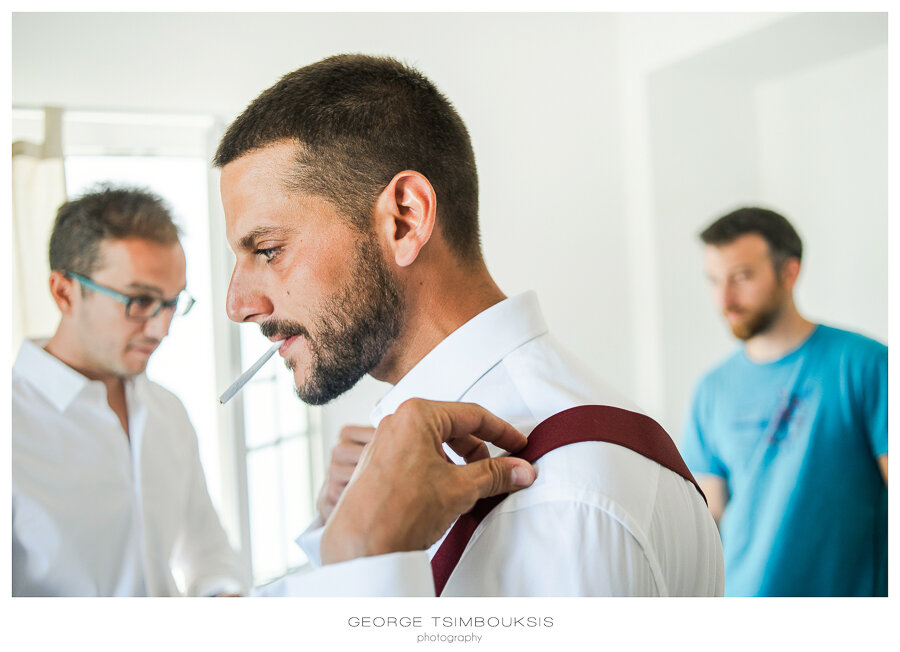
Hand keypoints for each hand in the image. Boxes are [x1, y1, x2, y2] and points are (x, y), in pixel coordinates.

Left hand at [320, 399, 535, 564]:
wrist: (362, 546)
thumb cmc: (400, 510)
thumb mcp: (460, 488)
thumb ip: (495, 475)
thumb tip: (521, 470)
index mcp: (417, 415)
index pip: (472, 415)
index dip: (502, 432)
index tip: (519, 446)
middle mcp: (397, 422)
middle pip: (454, 428)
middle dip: (480, 452)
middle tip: (499, 474)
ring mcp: (384, 442)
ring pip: (436, 445)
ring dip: (460, 464)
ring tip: (472, 489)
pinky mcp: (378, 464)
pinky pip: (418, 458)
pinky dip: (440, 471)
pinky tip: (447, 495)